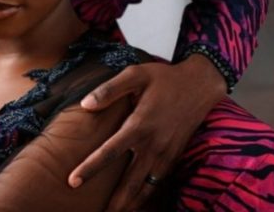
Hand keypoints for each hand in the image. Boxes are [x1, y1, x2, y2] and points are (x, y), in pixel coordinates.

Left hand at [68, 55, 226, 211]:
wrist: (201, 85)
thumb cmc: (164, 78)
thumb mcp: (135, 74)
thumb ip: (109, 90)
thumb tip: (85, 104)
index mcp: (140, 124)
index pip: (110, 152)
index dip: (90, 168)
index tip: (72, 181)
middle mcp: (154, 144)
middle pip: (130, 182)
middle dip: (114, 202)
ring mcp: (166, 153)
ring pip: (146, 188)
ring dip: (130, 204)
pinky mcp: (174, 157)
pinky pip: (158, 183)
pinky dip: (146, 197)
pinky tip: (133, 204)